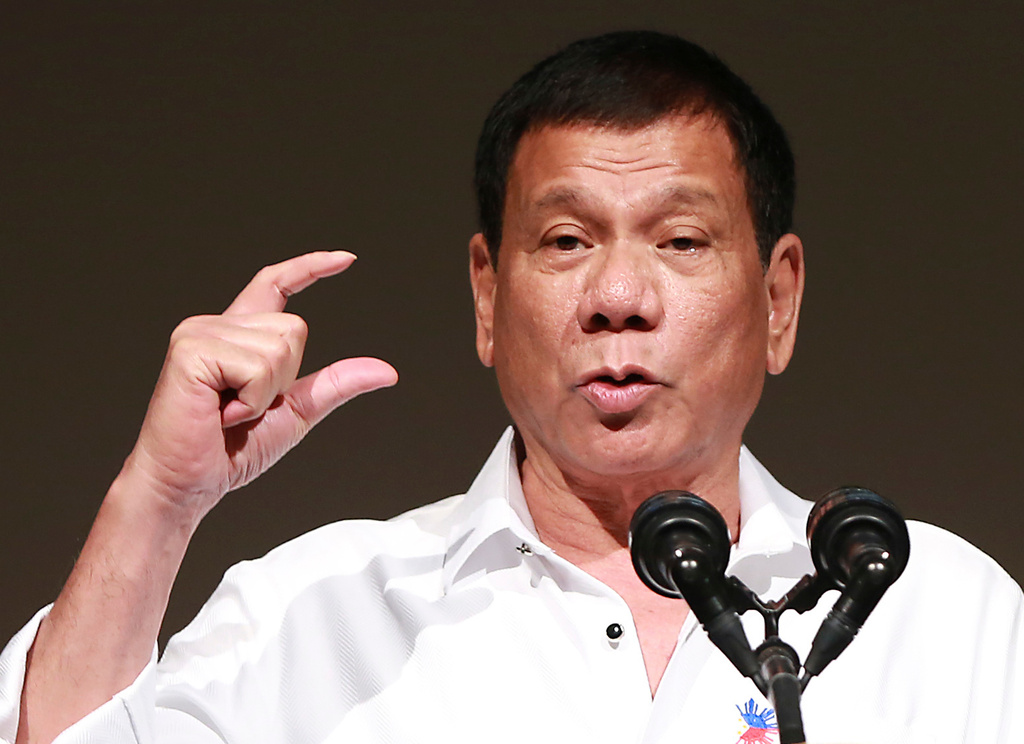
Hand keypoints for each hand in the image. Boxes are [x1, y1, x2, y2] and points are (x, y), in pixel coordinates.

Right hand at [120, 251, 396, 527]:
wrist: (186, 485)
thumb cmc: (229, 451)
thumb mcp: (296, 413)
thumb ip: (334, 386)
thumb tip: (386, 371)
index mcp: (238, 336)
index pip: (276, 284)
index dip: (310, 268)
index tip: (347, 259)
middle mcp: (217, 325)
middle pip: (294, 328)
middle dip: (283, 379)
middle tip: (243, 408)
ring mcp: (200, 332)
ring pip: (279, 348)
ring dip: (264, 393)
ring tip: (228, 412)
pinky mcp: (190, 350)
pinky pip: (256, 367)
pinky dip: (250, 400)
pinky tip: (219, 413)